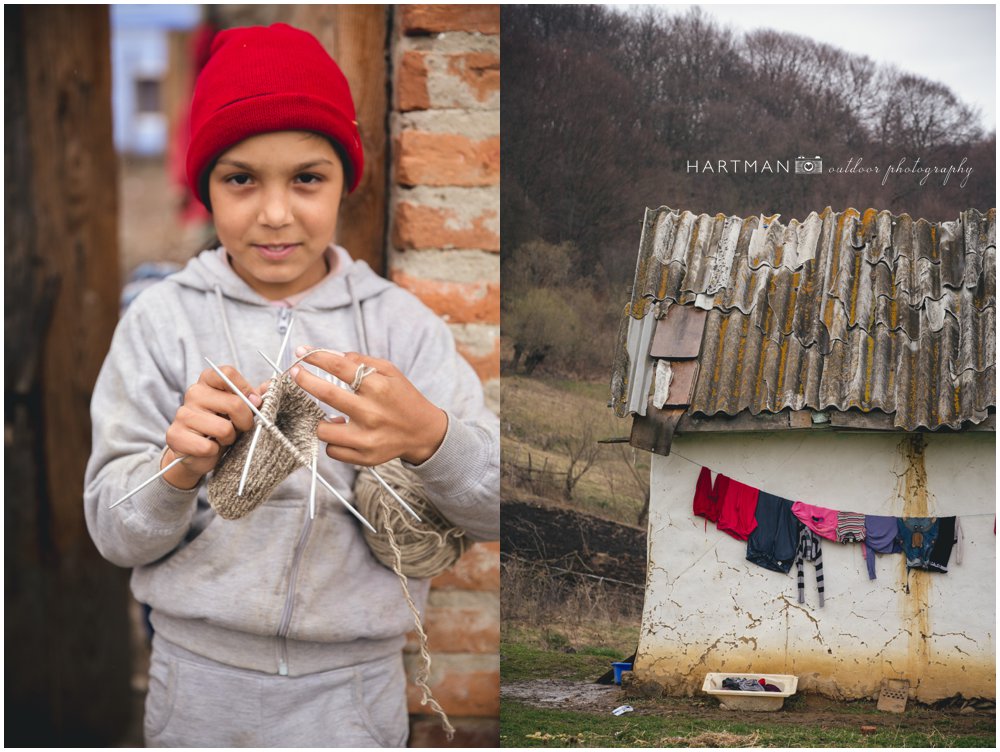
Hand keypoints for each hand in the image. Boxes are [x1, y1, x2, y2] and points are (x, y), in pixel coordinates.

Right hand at [162, 365, 262, 488]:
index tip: (254, 403)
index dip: (246, 389)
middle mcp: (193, 392)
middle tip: (240, 428)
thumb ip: (255, 397)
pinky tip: (208, 448)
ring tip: (221, 438)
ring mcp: (182, 413)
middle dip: (245, 421)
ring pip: (223, 428)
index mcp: (208, 380)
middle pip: (234, 403)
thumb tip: (270, 386)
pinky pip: (207, 447)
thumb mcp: (242, 409)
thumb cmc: (224, 425)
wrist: (200, 453)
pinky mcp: (175, 435)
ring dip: (229, 439)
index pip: (227, 373)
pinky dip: (214, 452)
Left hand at [291, 347, 447, 466]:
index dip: (316, 357)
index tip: (301, 352)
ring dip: (320, 420)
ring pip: (323, 429)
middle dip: (304, 380)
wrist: (423, 432)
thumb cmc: (403, 398)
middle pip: (326, 395)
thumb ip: (362, 362)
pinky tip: (344, 432)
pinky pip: (332, 450)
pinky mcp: (364, 457)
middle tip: (294, 373)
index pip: (340, 367)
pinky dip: (333, 440)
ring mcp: (367, 438)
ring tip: (329, 415)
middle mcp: (372, 413)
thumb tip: (331, 355)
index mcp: (379, 388)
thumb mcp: (391, 372)